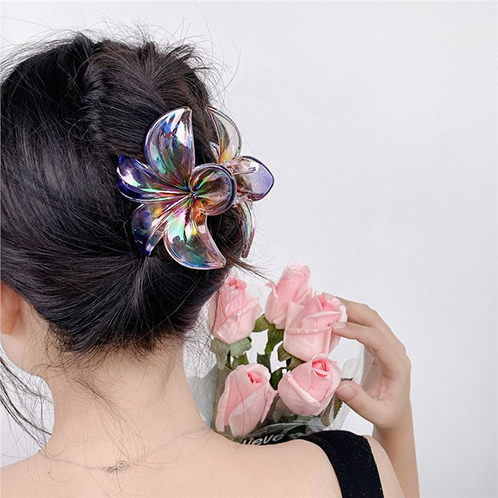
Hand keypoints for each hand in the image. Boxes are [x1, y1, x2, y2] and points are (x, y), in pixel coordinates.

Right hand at [331, 297, 411, 432]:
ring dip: (348, 307)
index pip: (377, 338)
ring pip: (369, 317)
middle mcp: (394, 348)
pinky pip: (364, 322)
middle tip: (325, 303)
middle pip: (373, 319)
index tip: (333, 326)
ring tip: (325, 303)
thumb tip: (340, 386)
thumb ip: (360, 401)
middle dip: (350, 308)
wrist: (396, 414)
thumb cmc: (388, 414)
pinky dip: (349, 315)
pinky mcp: (377, 342)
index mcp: (397, 364)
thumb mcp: (377, 414)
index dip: (355, 330)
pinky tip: (333, 314)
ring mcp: (387, 343)